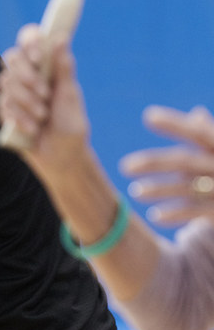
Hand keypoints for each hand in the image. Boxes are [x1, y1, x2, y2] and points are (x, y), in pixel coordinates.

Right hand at [0, 24, 90, 178]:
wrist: (60, 157)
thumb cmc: (70, 125)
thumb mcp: (69, 95)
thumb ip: (63, 67)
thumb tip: (60, 37)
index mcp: (46, 67)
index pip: (28, 40)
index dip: (29, 43)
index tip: (39, 59)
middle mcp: (27, 76)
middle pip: (11, 58)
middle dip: (27, 77)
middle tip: (45, 95)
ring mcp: (13, 93)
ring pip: (5, 83)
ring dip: (26, 102)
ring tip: (43, 117)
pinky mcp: (4, 112)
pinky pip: (2, 106)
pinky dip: (19, 118)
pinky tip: (32, 130)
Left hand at [119, 105, 213, 225]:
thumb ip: (210, 134)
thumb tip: (196, 114)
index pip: (198, 132)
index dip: (175, 124)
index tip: (149, 115)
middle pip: (186, 161)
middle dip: (156, 163)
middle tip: (125, 167)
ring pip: (188, 188)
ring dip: (161, 190)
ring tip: (135, 192)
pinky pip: (197, 211)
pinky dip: (176, 214)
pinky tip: (155, 215)